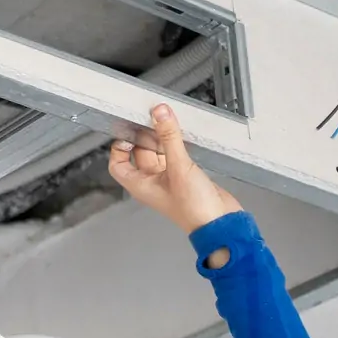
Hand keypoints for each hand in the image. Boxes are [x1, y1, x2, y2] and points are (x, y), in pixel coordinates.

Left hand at [108, 103, 241, 235]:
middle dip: (144, 136)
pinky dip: (176, 144)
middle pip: (140, 154)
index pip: (118, 164)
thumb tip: (160, 114)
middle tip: (152, 118)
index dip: (119, 147)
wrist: (220, 223)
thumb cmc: (194, 209)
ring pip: (158, 153)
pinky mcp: (184, 176)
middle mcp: (151, 182)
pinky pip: (174, 155)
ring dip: (161, 139)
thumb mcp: (179, 167)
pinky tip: (182, 134)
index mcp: (140, 185)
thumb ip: (169, 138)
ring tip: (167, 121)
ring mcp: (168, 179)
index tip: (128, 130)